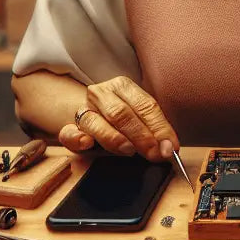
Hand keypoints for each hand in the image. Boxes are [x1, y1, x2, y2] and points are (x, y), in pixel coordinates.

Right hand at [57, 76, 178, 160]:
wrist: (91, 114)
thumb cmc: (123, 117)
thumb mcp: (140, 117)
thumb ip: (155, 131)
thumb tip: (169, 148)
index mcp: (122, 86)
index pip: (145, 105)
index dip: (159, 127)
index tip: (170, 147)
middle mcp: (101, 94)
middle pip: (121, 113)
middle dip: (140, 135)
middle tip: (154, 153)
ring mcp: (83, 110)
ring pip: (96, 121)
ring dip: (114, 138)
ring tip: (129, 150)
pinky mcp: (70, 127)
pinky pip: (69, 133)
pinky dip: (77, 138)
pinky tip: (87, 143)